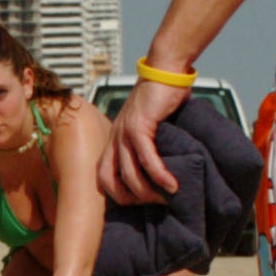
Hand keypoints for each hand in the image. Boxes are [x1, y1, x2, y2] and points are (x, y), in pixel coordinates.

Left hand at [99, 78, 187, 203]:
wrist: (165, 70)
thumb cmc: (161, 98)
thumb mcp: (148, 124)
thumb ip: (149, 144)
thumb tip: (164, 169)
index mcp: (114, 139)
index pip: (103, 177)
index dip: (117, 195)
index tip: (140, 202)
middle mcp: (115, 137)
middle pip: (110, 181)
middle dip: (131, 199)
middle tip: (154, 204)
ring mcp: (124, 132)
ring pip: (130, 174)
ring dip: (149, 192)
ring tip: (168, 198)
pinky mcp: (139, 126)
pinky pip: (147, 159)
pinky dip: (160, 176)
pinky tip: (172, 185)